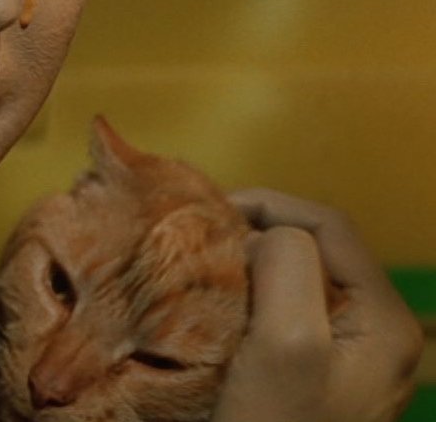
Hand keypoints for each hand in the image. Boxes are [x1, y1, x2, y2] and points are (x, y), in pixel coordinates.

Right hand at [212, 189, 422, 421]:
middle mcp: (379, 335)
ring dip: (248, 266)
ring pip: (298, 281)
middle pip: (316, 251)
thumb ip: (286, 268)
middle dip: (255, 234)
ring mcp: (348, 361)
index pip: (328, 226)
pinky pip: (286, 316)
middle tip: (200, 242)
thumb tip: (261, 235)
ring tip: (203, 271)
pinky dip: (247, 300)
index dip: (267, 206)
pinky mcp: (316, 380)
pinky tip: (215, 311)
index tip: (206, 214)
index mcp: (387, 320)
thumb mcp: (286, 343)